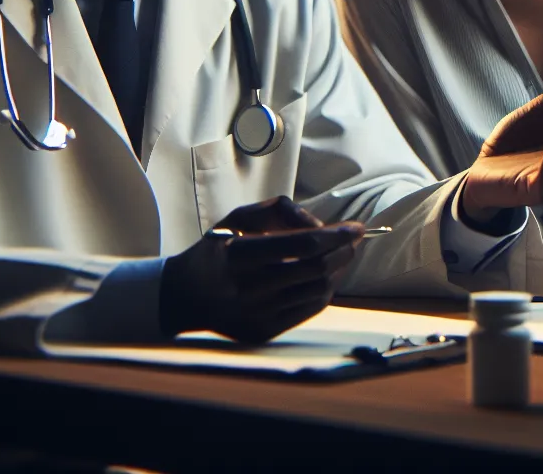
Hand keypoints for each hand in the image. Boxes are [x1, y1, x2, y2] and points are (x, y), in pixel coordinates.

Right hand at [160, 197, 363, 341]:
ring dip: (337, 269)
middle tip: (352, 239)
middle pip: (316, 268)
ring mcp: (257, 314)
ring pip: (318, 290)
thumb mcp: (239, 217)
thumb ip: (281, 211)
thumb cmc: (218, 249)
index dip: (335, 235)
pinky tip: (325, 275)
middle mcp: (248, 289)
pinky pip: (310, 309)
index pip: (302, 245)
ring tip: (340, 254)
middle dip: (342, 251)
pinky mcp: (265, 331)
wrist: (186, 296)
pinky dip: (325, 289)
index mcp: (238, 255)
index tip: (356, 227)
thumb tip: (321, 224)